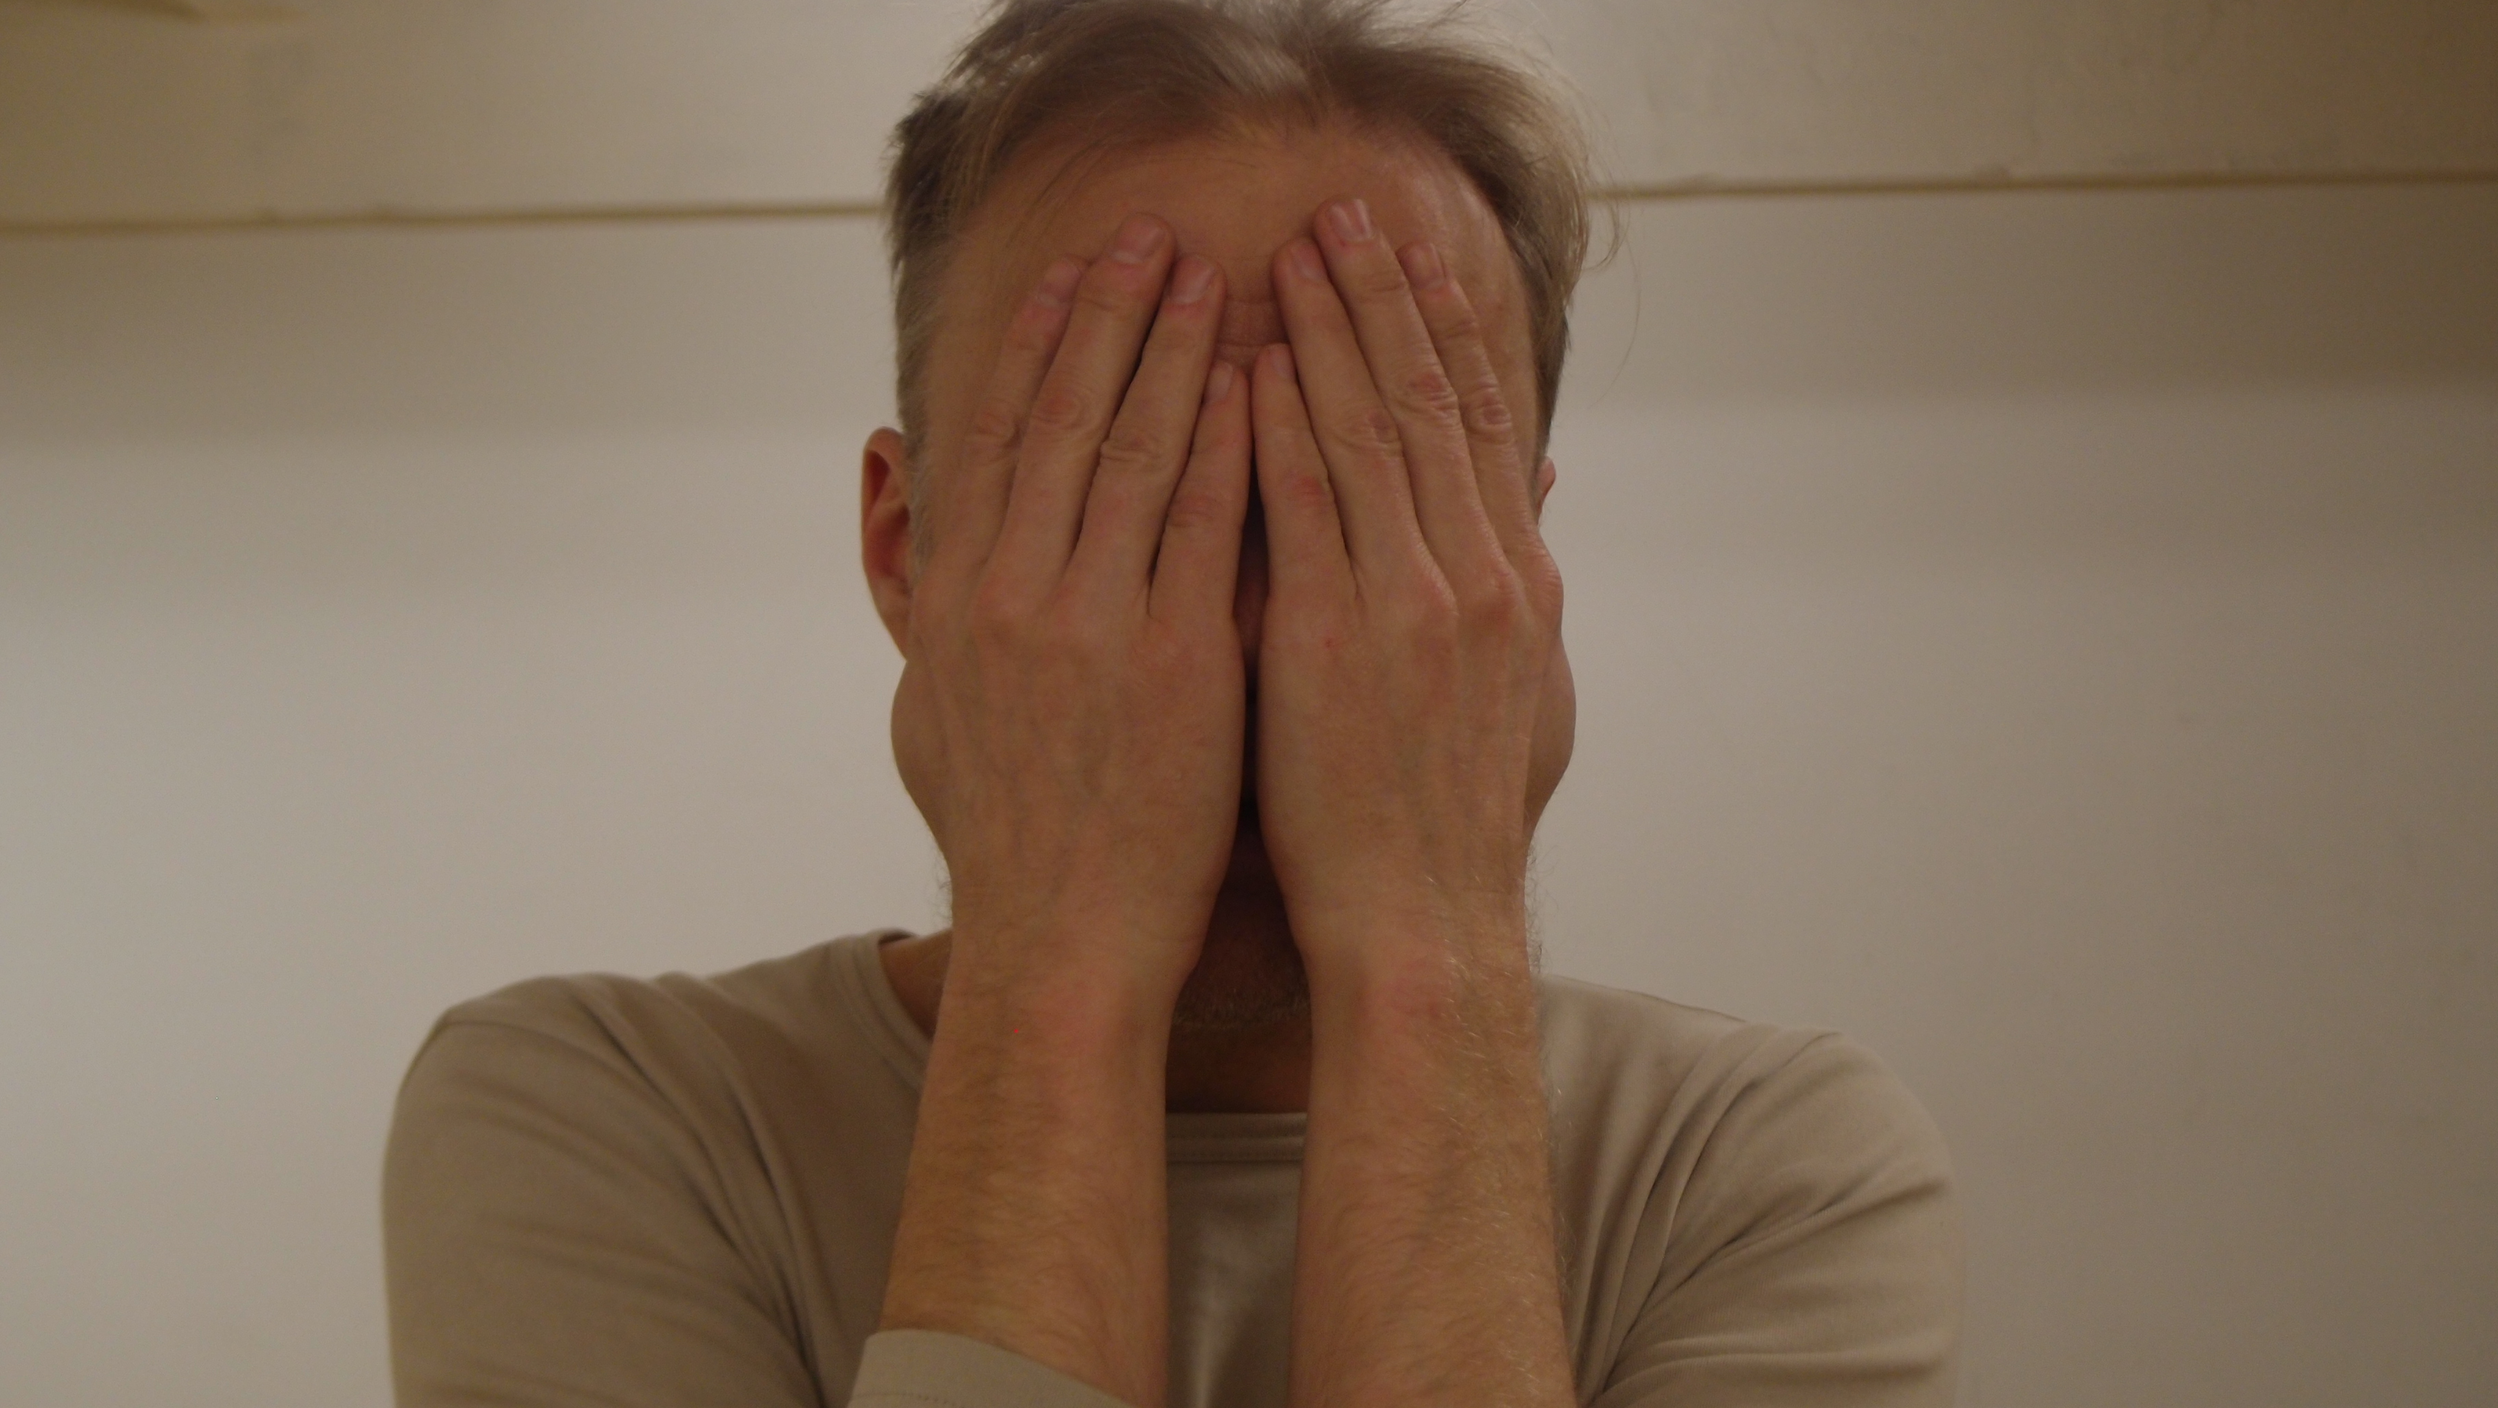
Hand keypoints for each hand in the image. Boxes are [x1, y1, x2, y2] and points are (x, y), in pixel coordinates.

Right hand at [891, 214, 1253, 1008]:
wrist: (1063, 943)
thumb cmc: (1007, 838)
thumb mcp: (932, 713)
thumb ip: (930, 610)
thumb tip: (923, 532)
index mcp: (956, 601)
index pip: (997, 439)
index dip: (1037, 346)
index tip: (1071, 276)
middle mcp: (1013, 596)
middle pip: (1067, 419)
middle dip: (1113, 315)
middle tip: (1153, 236)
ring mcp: (1094, 623)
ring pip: (1138, 451)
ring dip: (1178, 351)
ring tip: (1213, 276)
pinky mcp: (1177, 660)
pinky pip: (1210, 525)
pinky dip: (1233, 444)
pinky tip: (1260, 382)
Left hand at [1247, 198, 1566, 978]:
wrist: (1426, 921)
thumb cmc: (1446, 821)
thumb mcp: (1514, 692)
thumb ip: (1509, 584)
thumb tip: (1534, 496)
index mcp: (1516, 584)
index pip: (1484, 422)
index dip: (1451, 330)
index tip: (1421, 253)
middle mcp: (1479, 575)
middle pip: (1433, 401)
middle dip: (1390, 298)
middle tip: (1351, 212)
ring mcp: (1411, 601)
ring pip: (1373, 430)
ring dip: (1334, 329)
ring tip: (1298, 249)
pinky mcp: (1337, 637)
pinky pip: (1305, 503)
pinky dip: (1283, 423)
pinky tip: (1256, 360)